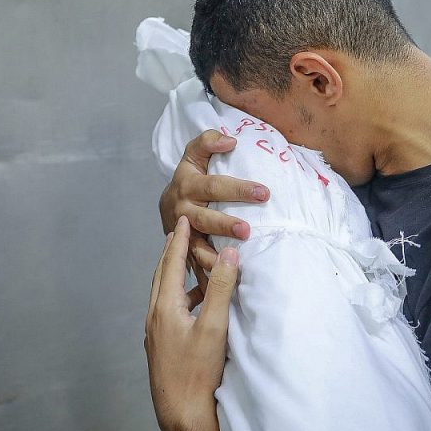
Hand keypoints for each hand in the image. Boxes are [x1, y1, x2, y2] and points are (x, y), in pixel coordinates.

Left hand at [145, 215, 236, 430]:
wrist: (180, 415)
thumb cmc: (197, 372)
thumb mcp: (214, 326)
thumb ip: (222, 288)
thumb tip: (229, 253)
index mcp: (164, 309)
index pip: (170, 264)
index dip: (178, 240)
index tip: (183, 219)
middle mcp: (155, 319)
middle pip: (162, 277)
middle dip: (172, 253)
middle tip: (180, 233)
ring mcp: (157, 335)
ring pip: (165, 295)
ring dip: (177, 276)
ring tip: (191, 264)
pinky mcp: (164, 349)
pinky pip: (170, 311)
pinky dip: (181, 298)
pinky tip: (197, 305)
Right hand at [159, 130, 269, 271]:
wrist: (166, 203)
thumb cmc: (191, 176)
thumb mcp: (194, 154)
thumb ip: (209, 141)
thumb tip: (231, 140)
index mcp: (188, 185)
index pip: (215, 186)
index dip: (238, 188)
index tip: (264, 193)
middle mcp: (183, 210)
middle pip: (204, 219)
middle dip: (225, 225)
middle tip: (247, 231)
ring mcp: (182, 234)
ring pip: (195, 248)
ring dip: (214, 258)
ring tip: (234, 265)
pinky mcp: (183, 252)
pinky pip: (194, 268)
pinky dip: (207, 279)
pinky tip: (224, 289)